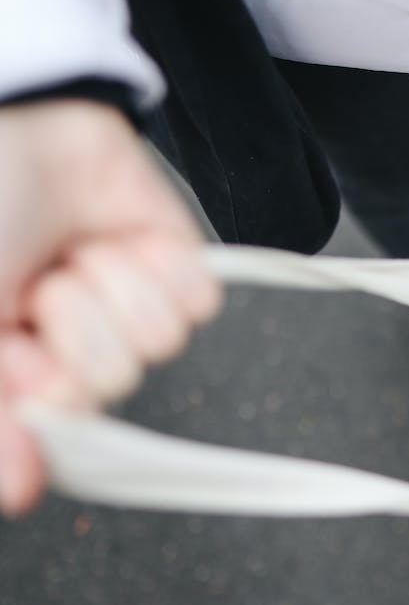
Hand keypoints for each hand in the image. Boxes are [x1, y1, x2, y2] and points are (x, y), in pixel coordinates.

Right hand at [0, 99, 220, 516]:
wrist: (13, 113)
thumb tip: (20, 491)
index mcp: (12, 365)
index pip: (56, 434)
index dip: (42, 405)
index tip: (18, 363)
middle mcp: (68, 342)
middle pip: (106, 390)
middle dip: (68, 334)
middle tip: (34, 290)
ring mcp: (123, 304)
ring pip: (153, 347)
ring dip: (103, 291)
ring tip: (66, 257)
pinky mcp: (174, 266)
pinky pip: (195, 303)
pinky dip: (156, 267)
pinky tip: (113, 239)